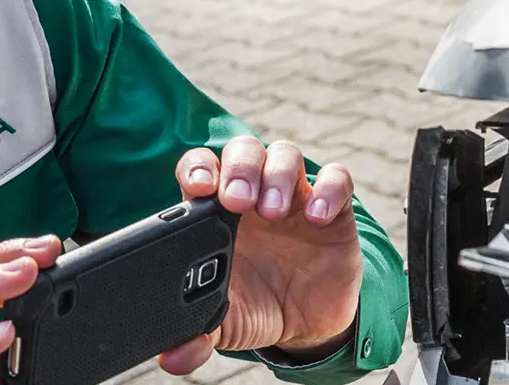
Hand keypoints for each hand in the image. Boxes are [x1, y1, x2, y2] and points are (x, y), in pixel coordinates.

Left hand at [160, 136, 362, 373]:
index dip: (199, 168)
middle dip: (239, 167)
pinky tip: (318, 217)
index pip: (203, 168)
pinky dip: (329, 190)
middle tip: (237, 201)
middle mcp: (254, 196)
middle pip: (243, 150)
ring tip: (273, 211)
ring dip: (277, 174)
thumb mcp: (228, 322)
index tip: (199, 188)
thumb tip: (172, 358)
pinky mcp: (332, 210)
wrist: (307, 322)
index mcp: (220, 213)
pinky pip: (336, 179)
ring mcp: (294, 198)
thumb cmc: (260, 307)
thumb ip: (199, 333)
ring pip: (285, 154)